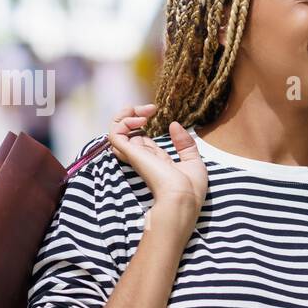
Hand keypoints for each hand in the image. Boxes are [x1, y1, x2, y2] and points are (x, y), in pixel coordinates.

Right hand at [105, 104, 207, 223]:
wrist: (184, 198)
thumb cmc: (190, 188)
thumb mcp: (193, 161)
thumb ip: (184, 143)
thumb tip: (174, 124)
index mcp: (156, 161)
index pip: (142, 140)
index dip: (144, 123)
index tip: (154, 110)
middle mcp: (143, 158)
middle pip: (127, 133)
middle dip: (134, 114)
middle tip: (150, 108)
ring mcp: (135, 155)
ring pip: (116, 131)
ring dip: (125, 115)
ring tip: (143, 110)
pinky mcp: (131, 153)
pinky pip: (115, 133)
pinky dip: (122, 121)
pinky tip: (139, 119)